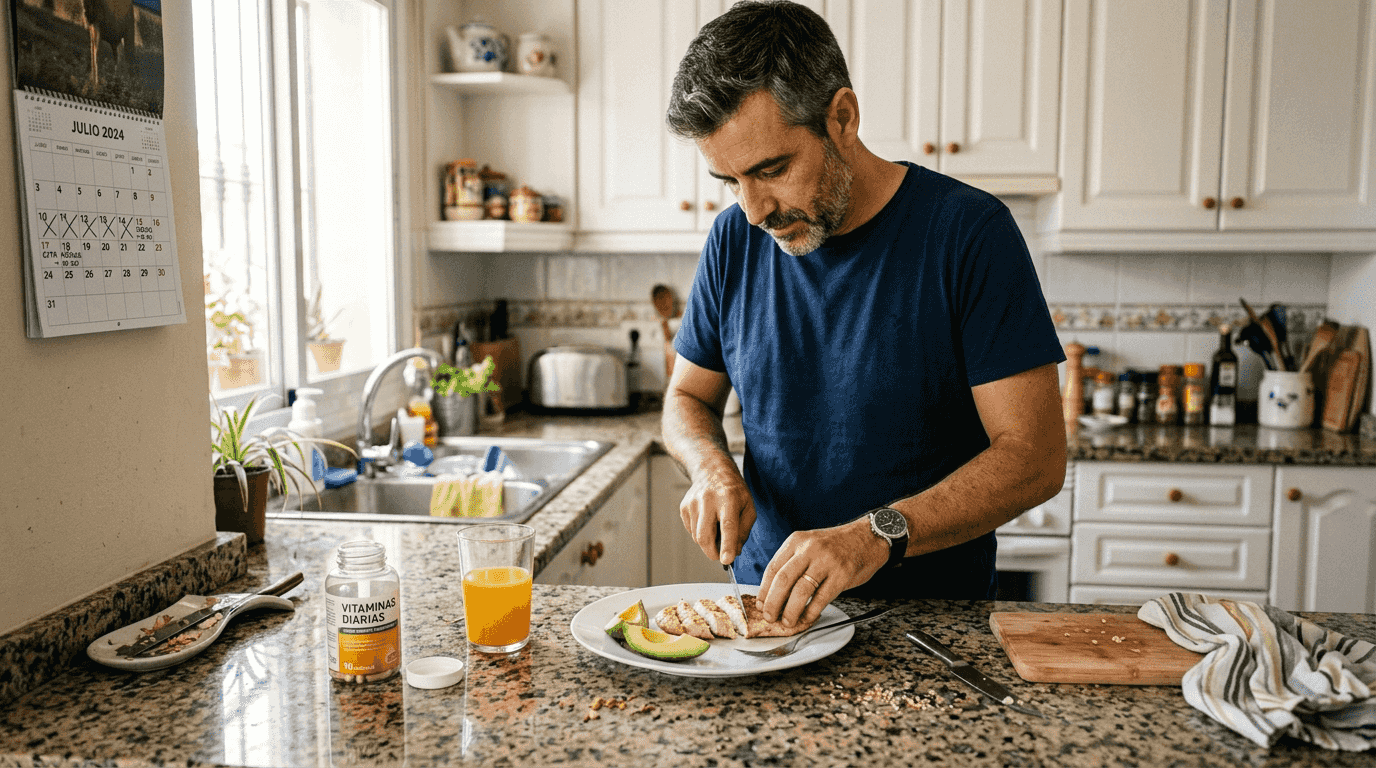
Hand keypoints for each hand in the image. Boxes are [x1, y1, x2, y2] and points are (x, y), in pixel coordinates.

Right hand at [680, 459, 754, 564]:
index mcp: (728, 498)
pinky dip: (700, 532)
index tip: (726, 560)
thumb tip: (733, 552)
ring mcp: (693, 503)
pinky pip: (691, 530)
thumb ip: (743, 531)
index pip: (727, 525)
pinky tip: (707, 520)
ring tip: (717, 528)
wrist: (712, 471)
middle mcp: (708, 499)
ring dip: (708, 541)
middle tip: (721, 557)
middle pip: (705, 536)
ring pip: (697, 536)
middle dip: (712, 552)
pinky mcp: (684, 507)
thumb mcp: (748, 507)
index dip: (727, 545)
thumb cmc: (734, 491)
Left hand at [757, 519, 887, 627]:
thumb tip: (776, 593)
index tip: (761, 605)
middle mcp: (809, 549)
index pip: (773, 568)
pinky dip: (811, 611)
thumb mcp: (810, 545)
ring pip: (801, 591)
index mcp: (797, 541)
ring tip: (787, 622)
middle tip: (770, 617)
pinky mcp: (842, 574)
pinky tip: (807, 618)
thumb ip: (793, 563)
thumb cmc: (837, 545)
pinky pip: (821, 598)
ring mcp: (826, 561)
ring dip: (791, 611)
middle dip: (773, 603)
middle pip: (783, 580)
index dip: (764, 590)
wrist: (868, 537)